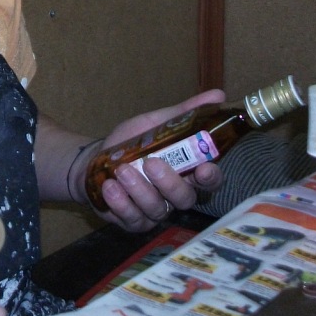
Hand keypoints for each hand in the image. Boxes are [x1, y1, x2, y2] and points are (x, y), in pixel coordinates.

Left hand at [86, 89, 226, 232]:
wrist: (96, 159)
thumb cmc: (133, 143)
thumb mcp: (157, 123)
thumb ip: (186, 113)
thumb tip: (219, 94)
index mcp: (187, 172)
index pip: (210, 180)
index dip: (210, 177)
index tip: (203, 168)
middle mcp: (175, 195)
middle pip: (185, 198)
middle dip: (169, 182)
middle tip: (151, 163)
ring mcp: (155, 211)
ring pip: (157, 209)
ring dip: (139, 189)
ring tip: (121, 170)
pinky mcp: (133, 221)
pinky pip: (132, 218)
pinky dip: (121, 202)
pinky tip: (110, 187)